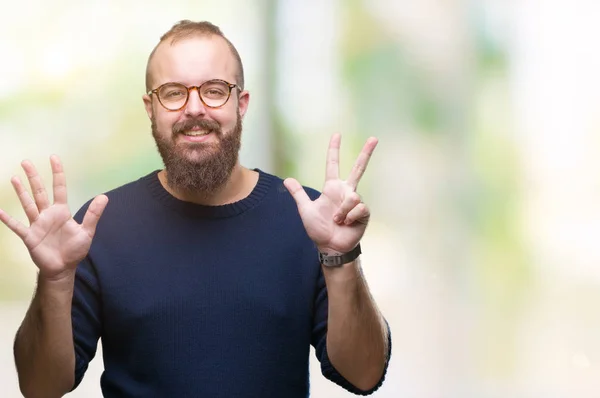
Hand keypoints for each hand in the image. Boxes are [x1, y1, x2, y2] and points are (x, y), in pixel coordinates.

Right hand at [0, 155, 107, 280]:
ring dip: (21, 192)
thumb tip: (104, 197)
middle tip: (26, 161)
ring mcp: (37, 224)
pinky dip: (8, 219)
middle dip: (33, 177)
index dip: (57, 173)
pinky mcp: (30, 236)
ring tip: (15, 177)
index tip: (54, 158)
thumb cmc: (74, 250)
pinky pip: (17, 226)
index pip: (59, 188)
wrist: (63, 268)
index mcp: (61, 212)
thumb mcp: (87, 232)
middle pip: (39, 192)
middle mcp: (47, 214)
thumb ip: (93, 214)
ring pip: (28, 204)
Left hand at [284, 133, 376, 254]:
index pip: (333, 165)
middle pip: (359, 168)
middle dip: (367, 153)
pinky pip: (358, 208)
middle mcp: (345, 192)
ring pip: (353, 197)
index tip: (336, 135)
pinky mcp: (364, 213)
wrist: (330, 246)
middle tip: (374, 138)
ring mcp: (356, 202)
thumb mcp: (306, 210)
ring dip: (342, 211)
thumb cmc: (319, 229)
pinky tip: (347, 224)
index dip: (334, 150)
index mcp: (332, 188)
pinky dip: (350, 217)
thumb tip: (287, 179)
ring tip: (338, 221)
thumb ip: (298, 194)